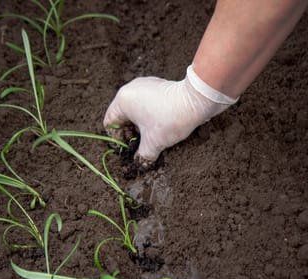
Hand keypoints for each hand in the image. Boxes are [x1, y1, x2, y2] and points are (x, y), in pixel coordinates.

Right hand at [104, 66, 236, 168]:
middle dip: (130, 133)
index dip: (118, 139)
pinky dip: (150, 116)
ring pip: (135, 110)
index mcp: (123, 100)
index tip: (130, 148)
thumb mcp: (153, 143)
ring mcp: (145, 85)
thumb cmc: (171, 119)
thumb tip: (140, 164)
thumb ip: (142, 156)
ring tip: (152, 136)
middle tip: (141, 144)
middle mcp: (130, 89)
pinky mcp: (157, 85)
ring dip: (141, 125)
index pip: (110, 123)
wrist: (197, 101)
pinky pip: (147, 103)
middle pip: (122, 116)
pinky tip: (161, 125)